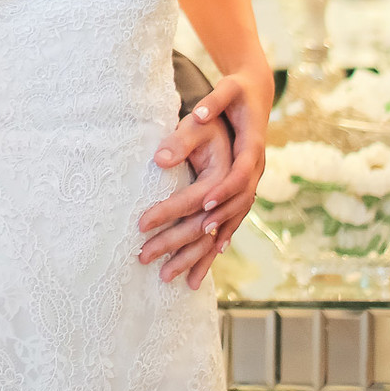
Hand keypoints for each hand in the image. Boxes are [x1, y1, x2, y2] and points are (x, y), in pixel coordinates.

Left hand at [137, 110, 233, 289]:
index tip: (142, 223)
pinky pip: (222, 238)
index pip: (195, 198)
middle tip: (143, 256)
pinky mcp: (236, 207)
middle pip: (204, 225)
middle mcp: (241, 191)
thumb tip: (159, 160)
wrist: (248, 112)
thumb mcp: (199, 121)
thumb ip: (181, 139)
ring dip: (190, 260)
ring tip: (164, 278)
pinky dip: (208, 257)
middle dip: (173, 243)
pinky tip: (196, 276)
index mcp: (232, 169)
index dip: (169, 211)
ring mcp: (242, 202)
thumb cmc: (219, 115)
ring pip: (214, 239)